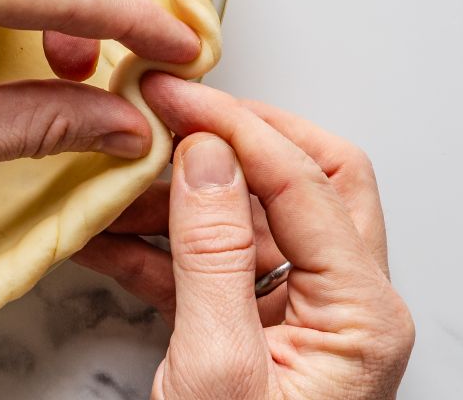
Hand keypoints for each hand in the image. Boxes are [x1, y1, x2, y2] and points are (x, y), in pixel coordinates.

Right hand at [74, 72, 414, 399]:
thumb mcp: (216, 367)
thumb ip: (212, 254)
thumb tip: (207, 155)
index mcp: (361, 312)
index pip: (305, 180)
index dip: (234, 125)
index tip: (170, 94)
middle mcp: (344, 306)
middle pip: (309, 181)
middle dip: (237, 138)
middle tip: (171, 112)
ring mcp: (298, 320)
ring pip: (250, 219)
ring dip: (179, 193)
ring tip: (114, 175)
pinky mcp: (250, 336)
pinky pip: (209, 265)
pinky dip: (155, 244)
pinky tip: (101, 233)